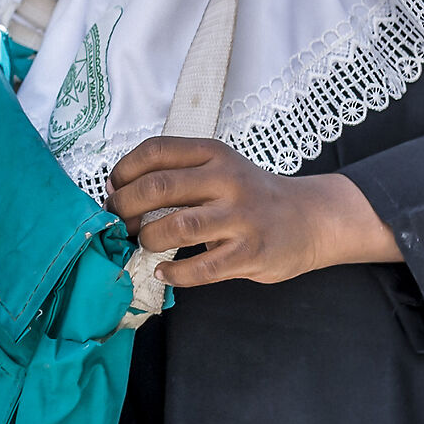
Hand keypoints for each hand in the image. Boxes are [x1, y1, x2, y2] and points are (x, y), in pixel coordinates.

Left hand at [106, 137, 398, 287]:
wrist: (310, 218)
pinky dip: (173, 273)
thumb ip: (179, 174)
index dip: (124, 170)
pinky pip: (199, 268)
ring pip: (176, 227)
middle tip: (118, 221)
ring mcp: (240, 218)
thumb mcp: (220, 168)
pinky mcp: (249, 253)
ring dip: (148, 239)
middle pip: (158, 188)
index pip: (156, 150)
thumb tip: (119, 191)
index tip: (113, 187)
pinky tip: (163, 271)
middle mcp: (227, 180)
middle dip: (125, 207)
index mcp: (214, 154)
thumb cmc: (252, 194)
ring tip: (144, 243)